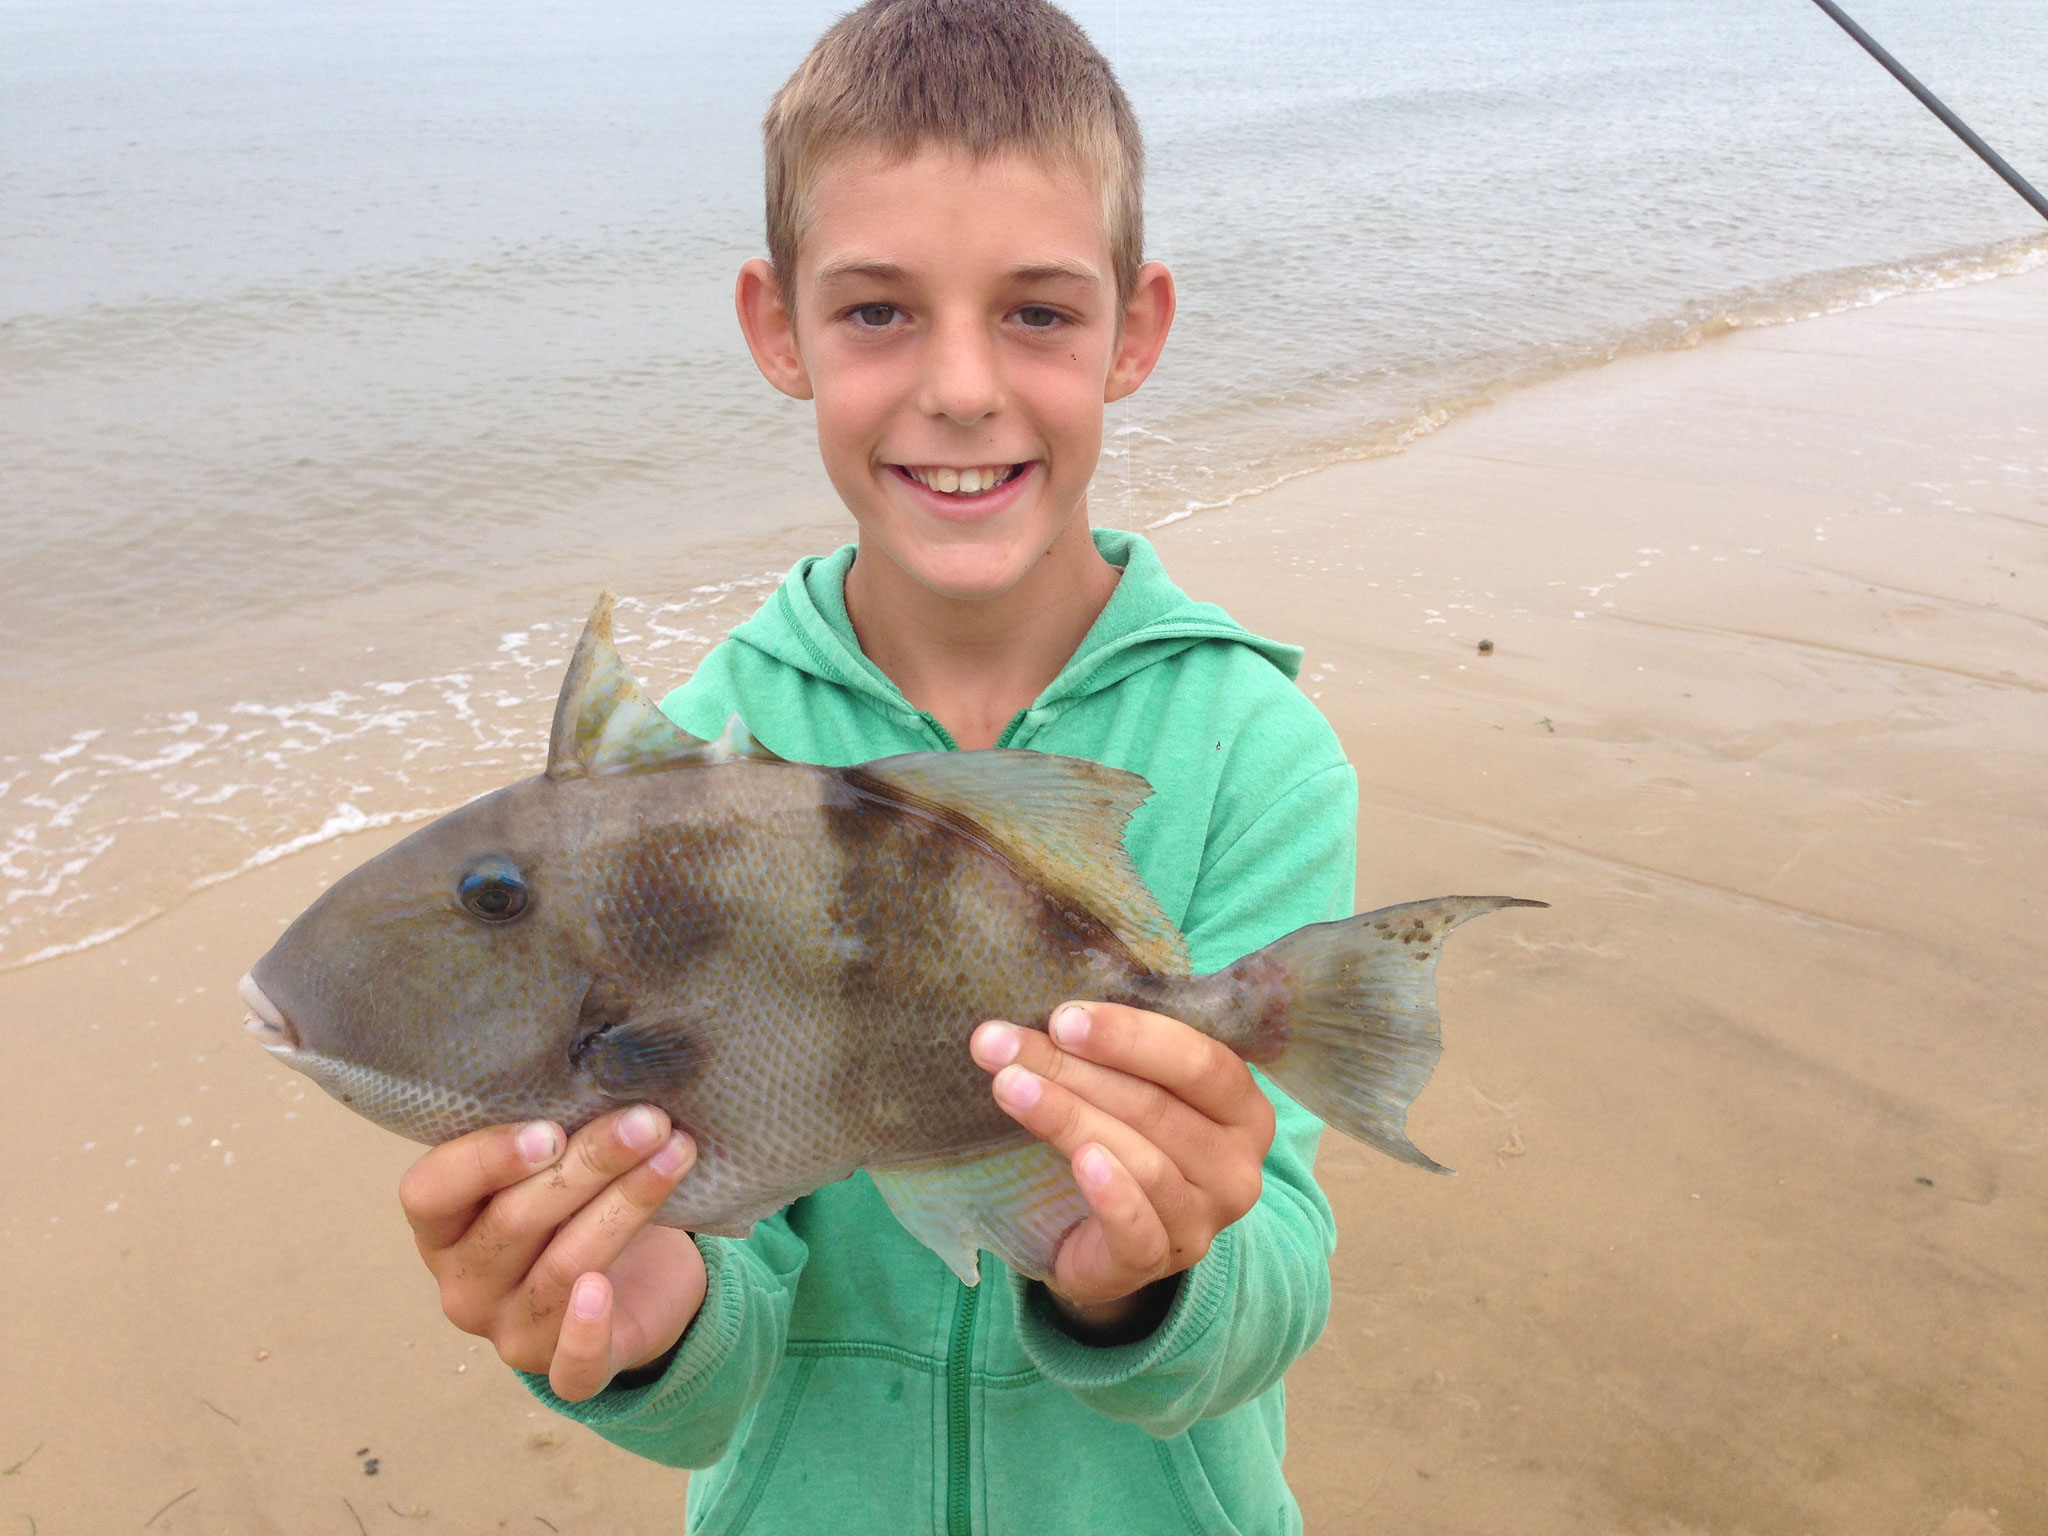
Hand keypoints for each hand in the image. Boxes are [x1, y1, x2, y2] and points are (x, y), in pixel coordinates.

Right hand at [397, 1105, 706, 1401]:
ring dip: (627, 1205)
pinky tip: (602, 1291)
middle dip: (589, 1164)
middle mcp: (464, 1286)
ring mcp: (510, 1333)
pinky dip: (586, 1330)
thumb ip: (556, 1136)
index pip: (430, 1192)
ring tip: (676, 1153)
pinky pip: (572, 1364)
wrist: (640, 1280)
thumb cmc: (582, 1204)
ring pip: (563, 1267)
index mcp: (444, 1228)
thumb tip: (605, 1076)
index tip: (552, 1129)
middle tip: (648, 1121)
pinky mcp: (567, 1371)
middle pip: (515, 1221)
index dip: (484, 1159)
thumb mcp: (556, 1166)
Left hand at [969, 1003, 1275, 1333]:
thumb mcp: (1132, 1092)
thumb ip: (1112, 1054)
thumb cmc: (1124, 1142)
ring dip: (1068, 1117)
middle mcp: (1237, 1165)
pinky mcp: (1162, 1259)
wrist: (1102, 1241)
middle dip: (1073, 1069)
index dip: (1131, 1036)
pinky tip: (1081, 1161)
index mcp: (1242, 1108)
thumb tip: (1047, 1012)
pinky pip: (1139, 1226)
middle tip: (1002, 1045)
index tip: (1062, 1018)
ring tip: (1008, 1087)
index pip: (1201, 1062)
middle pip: (1157, 1106)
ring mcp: (1205, 1218)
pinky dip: (1112, 1193)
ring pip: (1142, 1160)